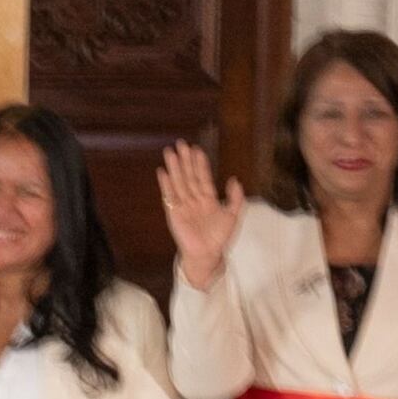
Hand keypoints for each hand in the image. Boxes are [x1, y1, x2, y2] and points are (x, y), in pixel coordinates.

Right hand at [158, 142, 243, 290]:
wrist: (208, 254)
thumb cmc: (220, 238)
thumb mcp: (234, 216)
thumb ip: (236, 198)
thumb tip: (233, 179)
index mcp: (208, 199)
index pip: (203, 177)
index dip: (200, 164)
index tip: (197, 149)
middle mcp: (194, 199)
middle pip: (189, 176)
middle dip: (185, 160)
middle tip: (181, 144)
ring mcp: (183, 205)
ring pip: (179, 182)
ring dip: (174, 167)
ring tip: (170, 152)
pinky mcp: (173, 212)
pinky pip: (169, 195)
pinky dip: (165, 184)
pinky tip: (162, 172)